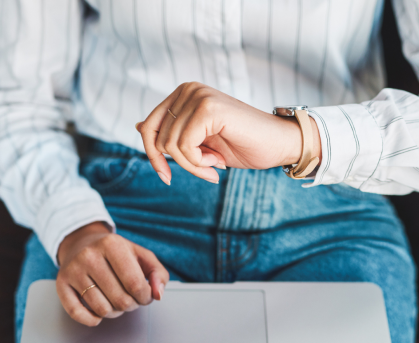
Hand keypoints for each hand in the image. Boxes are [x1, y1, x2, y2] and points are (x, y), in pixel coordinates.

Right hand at [56, 222, 168, 325]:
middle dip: (131, 305)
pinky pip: (77, 313)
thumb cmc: (116, 254)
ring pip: (102, 309)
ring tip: (116, 301)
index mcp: (112, 245)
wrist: (82, 243)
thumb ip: (158, 274)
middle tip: (131, 298)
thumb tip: (158, 294)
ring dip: (115, 312)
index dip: (145, 297)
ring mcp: (73, 270)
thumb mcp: (142, 256)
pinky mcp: (61, 284)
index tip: (145, 296)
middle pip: (120, 300)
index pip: (135, 284)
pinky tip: (98, 313)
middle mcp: (89, 256)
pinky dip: (92, 320)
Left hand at [136, 82, 320, 184]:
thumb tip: (138, 126)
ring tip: (215, 164)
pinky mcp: (208, 108)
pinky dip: (198, 163)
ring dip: (193, 165)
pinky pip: (184, 147)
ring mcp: (198, 96)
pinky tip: (218, 163)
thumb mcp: (200, 142)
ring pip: (169, 145)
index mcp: (183, 94)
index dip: (152, 156)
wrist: (279, 145)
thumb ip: (172, 132)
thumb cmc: (243, 145)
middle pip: (155, 138)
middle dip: (178, 163)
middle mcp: (188, 89)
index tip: (167, 176)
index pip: (148, 127)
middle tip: (206, 170)